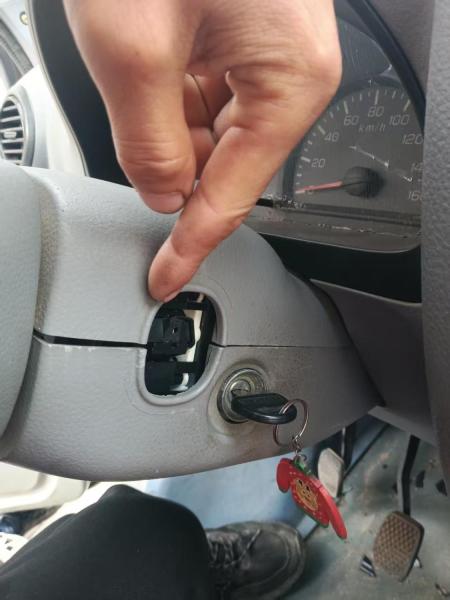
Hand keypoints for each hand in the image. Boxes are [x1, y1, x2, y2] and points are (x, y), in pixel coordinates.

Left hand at [64, 0, 341, 300]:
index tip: (165, 278)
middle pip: (226, 162)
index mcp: (290, 78)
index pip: (236, 195)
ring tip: (136, 73)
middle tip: (129, 140)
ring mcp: (273, 44)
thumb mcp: (133, 43)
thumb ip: (150, 139)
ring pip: (213, 126)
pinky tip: (148, 66)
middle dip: (172, 167)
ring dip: (165, 121)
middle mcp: (293, 66)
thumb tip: (166, 193)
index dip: (193, 244)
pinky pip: (211, 88)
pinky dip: (171, 95)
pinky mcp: (250, 26)